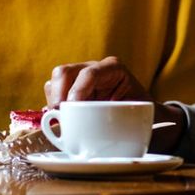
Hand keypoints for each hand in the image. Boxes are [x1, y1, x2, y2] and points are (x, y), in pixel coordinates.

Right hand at [43, 57, 186, 152]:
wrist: (142, 116)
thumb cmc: (143, 114)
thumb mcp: (141, 113)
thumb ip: (125, 116)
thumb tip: (108, 126)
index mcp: (113, 69)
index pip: (90, 74)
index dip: (77, 91)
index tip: (71, 109)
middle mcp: (93, 69)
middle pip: (64, 72)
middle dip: (58, 94)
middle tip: (59, 116)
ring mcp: (79, 78)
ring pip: (55, 81)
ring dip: (53, 101)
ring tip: (62, 120)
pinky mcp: (70, 90)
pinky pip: (52, 93)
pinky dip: (51, 107)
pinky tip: (60, 121)